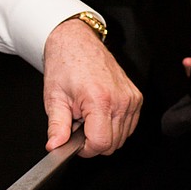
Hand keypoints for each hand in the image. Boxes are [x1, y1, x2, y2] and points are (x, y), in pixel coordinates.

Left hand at [42, 17, 141, 156]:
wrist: (76, 41)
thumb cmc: (64, 65)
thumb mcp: (54, 97)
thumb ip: (57, 126)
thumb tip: (55, 147)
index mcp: (100, 100)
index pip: (100, 144)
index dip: (84, 148)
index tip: (74, 139)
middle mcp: (121, 100)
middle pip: (112, 144)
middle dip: (92, 139)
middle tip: (78, 120)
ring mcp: (131, 98)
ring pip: (122, 137)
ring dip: (103, 132)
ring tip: (87, 113)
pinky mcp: (136, 97)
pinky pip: (128, 126)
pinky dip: (114, 125)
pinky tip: (99, 110)